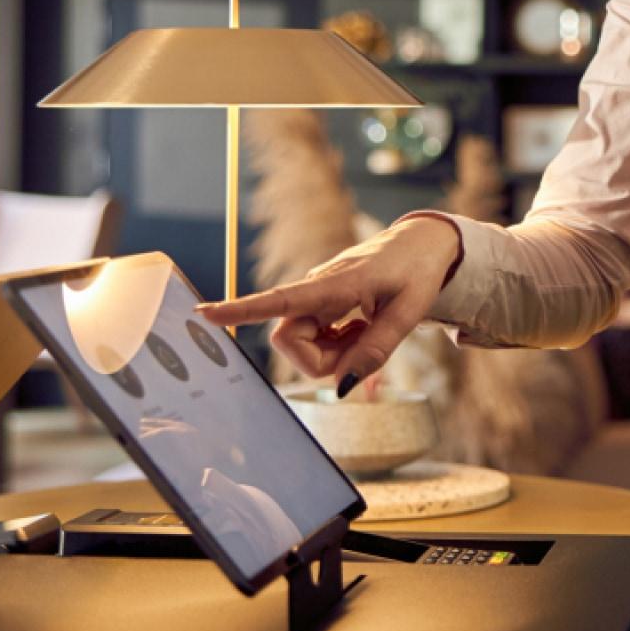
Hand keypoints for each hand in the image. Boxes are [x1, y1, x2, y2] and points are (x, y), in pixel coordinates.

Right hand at [198, 216, 460, 393]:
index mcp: (336, 283)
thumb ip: (376, 350)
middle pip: (291, 341)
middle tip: (366, 340)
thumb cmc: (418, 272)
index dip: (241, 309)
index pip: (280, 300)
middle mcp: (317, 288)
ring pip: (303, 344)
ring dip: (334, 351)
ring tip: (369, 327)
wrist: (424, 243)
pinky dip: (339, 343)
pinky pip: (315, 338)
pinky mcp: (321, 303)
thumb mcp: (408, 313)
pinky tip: (362, 325)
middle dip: (323, 358)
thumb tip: (342, 387)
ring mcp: (317, 295)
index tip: (205, 314)